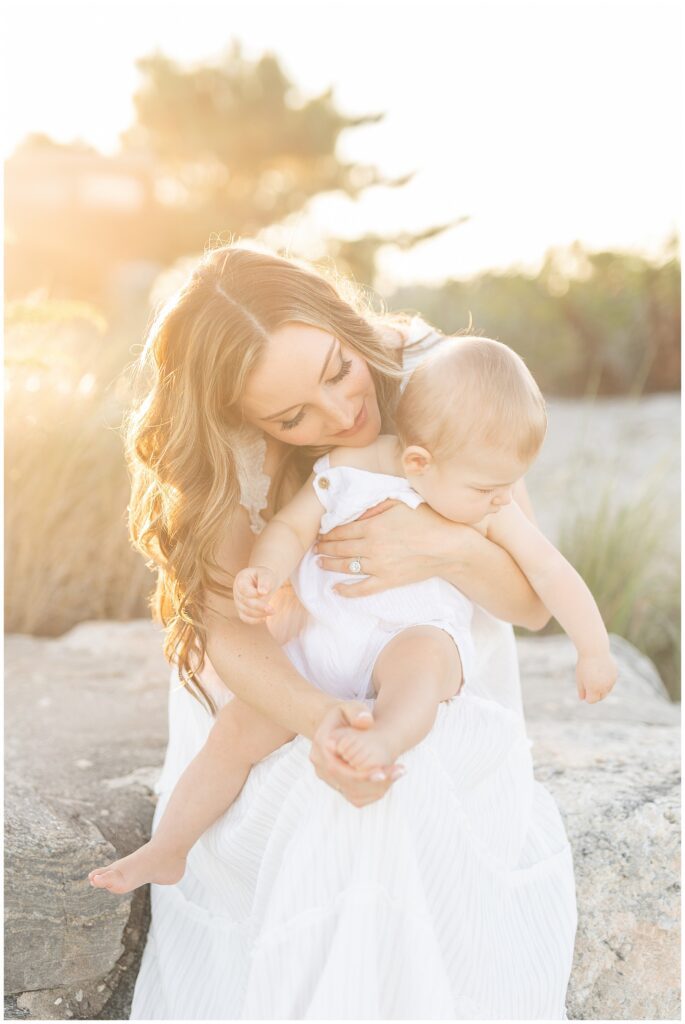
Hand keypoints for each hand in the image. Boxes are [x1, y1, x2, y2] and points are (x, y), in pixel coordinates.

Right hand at [233, 566, 278, 623]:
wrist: (262, 581)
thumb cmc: (264, 576)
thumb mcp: (266, 574)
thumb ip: (264, 581)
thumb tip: (262, 593)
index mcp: (241, 580)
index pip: (243, 589)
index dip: (252, 593)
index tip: (265, 593)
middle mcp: (237, 591)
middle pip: (245, 602)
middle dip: (259, 606)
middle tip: (273, 610)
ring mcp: (238, 602)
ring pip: (245, 612)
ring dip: (259, 614)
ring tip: (273, 612)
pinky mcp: (242, 610)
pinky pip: (245, 618)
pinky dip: (255, 620)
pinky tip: (265, 618)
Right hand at [310, 702, 405, 806]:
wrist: (336, 727)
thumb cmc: (345, 716)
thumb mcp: (350, 707)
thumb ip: (357, 712)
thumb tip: (365, 722)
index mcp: (321, 746)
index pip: (338, 769)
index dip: (361, 774)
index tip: (383, 772)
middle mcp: (320, 766)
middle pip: (347, 784)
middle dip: (373, 782)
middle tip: (399, 772)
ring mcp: (327, 778)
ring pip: (353, 793)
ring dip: (377, 787)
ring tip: (399, 773)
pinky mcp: (337, 785)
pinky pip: (356, 796)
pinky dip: (374, 790)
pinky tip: (390, 779)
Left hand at [315, 500, 460, 597]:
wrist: (448, 547)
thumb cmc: (427, 520)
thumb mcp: (399, 503)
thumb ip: (375, 506)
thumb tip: (356, 512)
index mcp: (372, 527)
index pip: (341, 530)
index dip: (327, 532)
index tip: (320, 533)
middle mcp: (370, 547)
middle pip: (340, 548)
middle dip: (324, 548)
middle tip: (315, 548)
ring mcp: (378, 566)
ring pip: (346, 567)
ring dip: (330, 565)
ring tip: (320, 563)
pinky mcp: (387, 581)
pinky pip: (362, 589)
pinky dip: (347, 590)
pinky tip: (336, 589)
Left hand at [576, 652, 618, 702]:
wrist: (595, 650)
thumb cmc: (584, 664)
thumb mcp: (579, 678)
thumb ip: (581, 690)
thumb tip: (583, 699)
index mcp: (594, 688)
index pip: (592, 701)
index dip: (587, 697)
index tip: (584, 689)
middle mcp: (604, 687)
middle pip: (600, 697)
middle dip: (595, 694)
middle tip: (588, 684)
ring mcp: (611, 681)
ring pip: (607, 690)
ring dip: (601, 687)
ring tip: (594, 676)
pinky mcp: (615, 675)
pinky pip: (611, 682)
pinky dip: (606, 680)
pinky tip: (600, 671)